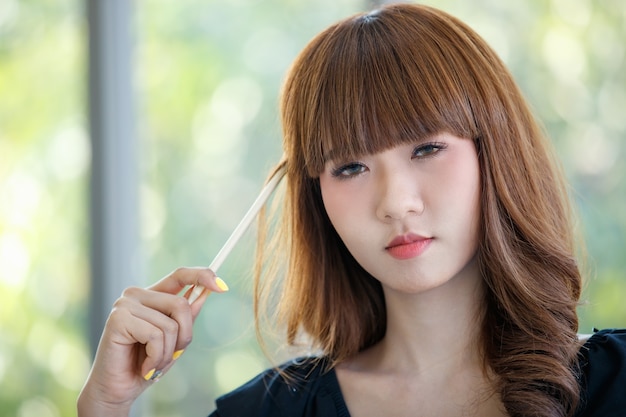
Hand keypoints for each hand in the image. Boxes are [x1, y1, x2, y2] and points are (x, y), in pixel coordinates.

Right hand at [77, 267, 227, 416]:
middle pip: (181, 304)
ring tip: (153, 364)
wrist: (118, 390)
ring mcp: (125, 304)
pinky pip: (155, 335)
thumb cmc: (145, 364)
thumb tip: (206, 292)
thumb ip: (187, 316)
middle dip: (184, 336)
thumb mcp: (174, 339)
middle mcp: (136, 294)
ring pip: (169, 324)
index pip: (180, 275)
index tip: (223, 286)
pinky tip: (145, 367)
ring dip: (167, 352)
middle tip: (171, 356)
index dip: (202, 276)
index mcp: (152, 295)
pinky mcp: (118, 319)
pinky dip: (155, 357)